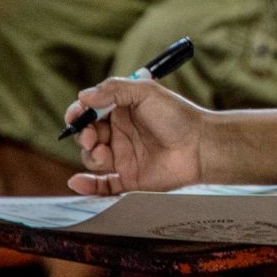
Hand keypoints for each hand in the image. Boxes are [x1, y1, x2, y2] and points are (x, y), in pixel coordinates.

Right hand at [65, 78, 207, 195]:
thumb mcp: (146, 92)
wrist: (201, 145)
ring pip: (92, 158)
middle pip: (87, 136)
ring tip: (101, 152)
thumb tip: (83, 96)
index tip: (76, 115)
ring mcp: (124, 158)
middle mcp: (120, 135)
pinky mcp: (130, 179)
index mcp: (121, 112)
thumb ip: (114, 89)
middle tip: (89, 135)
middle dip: (82, 135)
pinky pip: (103, 186)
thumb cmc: (178, 116)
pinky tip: (77, 182)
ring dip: (89, 154)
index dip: (79, 114)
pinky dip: (87, 186)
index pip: (90, 112)